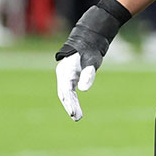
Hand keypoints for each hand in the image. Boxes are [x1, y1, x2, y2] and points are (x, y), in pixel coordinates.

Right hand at [54, 0, 129, 120]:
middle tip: (77, 117)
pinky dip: (71, 99)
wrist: (89, 38)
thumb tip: (83, 89)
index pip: (66, 91)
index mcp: (66, 71)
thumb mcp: (92, 61)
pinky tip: (75, 107)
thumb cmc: (90, 49)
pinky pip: (69, 90)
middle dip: (70, 106)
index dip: (70, 103)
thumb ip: (88, 74)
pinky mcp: (70, 76)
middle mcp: (63, 74)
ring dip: (70, 104)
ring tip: (77, 116)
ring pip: (65, 93)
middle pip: (64, 94)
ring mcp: (65, 75)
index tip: (75, 113)